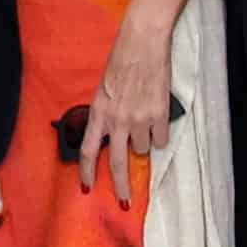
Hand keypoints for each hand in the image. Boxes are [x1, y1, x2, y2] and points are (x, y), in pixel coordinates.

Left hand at [84, 30, 178, 200]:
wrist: (143, 44)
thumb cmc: (122, 61)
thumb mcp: (105, 89)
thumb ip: (107, 114)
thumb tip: (113, 135)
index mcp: (98, 113)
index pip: (87, 150)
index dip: (86, 171)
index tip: (86, 187)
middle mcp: (117, 120)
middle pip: (116, 163)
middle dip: (121, 187)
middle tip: (125, 203)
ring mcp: (139, 119)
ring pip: (143, 149)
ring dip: (145, 142)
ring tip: (145, 119)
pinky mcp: (159, 115)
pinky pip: (160, 139)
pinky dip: (160, 134)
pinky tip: (157, 117)